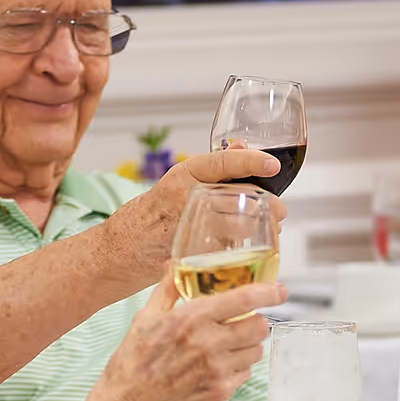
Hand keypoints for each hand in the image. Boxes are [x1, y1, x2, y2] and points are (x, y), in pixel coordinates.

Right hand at [99, 273, 280, 400]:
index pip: (244, 299)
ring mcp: (217, 370)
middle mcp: (209, 344)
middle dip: (256, 319)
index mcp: (192, 319)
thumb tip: (175, 264)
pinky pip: (245, 373)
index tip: (280, 289)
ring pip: (256, 350)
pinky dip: (239, 366)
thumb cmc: (135, 360)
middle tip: (243, 320)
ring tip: (228, 343)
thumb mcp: (146, 316)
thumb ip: (168, 288)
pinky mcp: (220, 391)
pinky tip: (219, 364)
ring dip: (248, 344)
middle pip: (259, 326)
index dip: (268, 292)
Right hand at [106, 149, 285, 283]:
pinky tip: (250, 250)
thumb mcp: (180, 183)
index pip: (220, 162)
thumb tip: (244, 147)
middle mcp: (183, 197)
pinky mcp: (188, 253)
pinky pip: (226, 250)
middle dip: (266, 205)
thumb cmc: (154, 215)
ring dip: (258, 229)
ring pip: (236, 226)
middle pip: (236, 197)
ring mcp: (185, 226)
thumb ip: (213, 170)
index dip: (249, 161)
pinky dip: (241, 250)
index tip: (272, 163)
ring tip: (270, 231)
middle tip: (280, 210)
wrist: (119, 251)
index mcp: (183, 176)